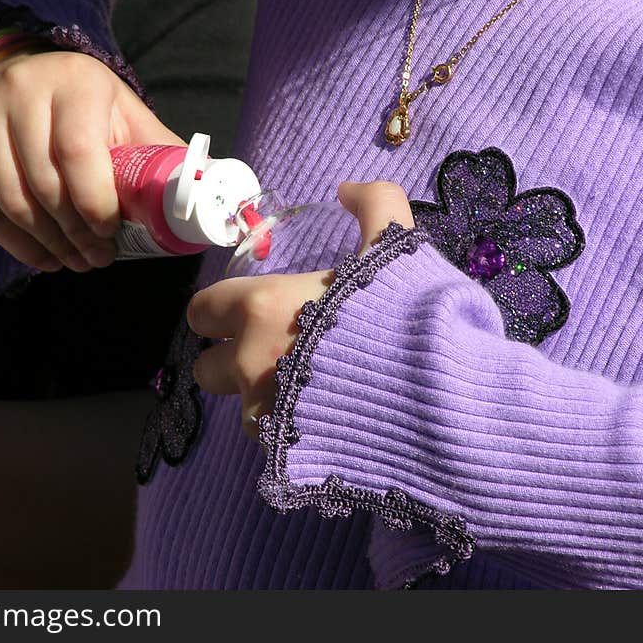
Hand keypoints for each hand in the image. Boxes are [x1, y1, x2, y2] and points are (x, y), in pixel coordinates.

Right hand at [0, 49, 183, 271]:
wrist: (24, 78)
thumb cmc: (89, 108)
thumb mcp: (128, 117)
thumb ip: (162, 152)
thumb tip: (208, 196)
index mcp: (75, 83)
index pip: (78, 151)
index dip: (95, 202)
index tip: (111, 233)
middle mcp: (19, 92)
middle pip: (45, 182)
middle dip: (75, 233)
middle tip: (98, 260)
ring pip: (11, 199)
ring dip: (48, 243)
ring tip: (76, 262)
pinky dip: (14, 242)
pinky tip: (43, 258)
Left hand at [187, 180, 415, 438]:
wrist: (442, 397)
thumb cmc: (409, 315)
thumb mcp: (395, 246)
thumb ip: (373, 204)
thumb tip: (348, 188)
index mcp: (261, 307)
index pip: (201, 311)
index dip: (219, 312)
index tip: (247, 313)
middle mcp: (249, 362)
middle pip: (206, 369)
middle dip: (232, 361)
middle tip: (277, 354)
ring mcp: (264, 414)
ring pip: (243, 409)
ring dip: (265, 400)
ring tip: (312, 390)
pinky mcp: (285, 454)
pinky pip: (273, 443)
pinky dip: (291, 432)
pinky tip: (328, 420)